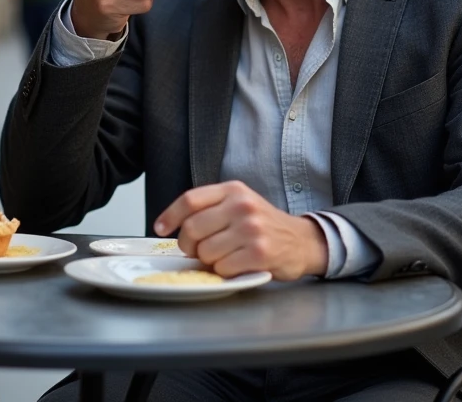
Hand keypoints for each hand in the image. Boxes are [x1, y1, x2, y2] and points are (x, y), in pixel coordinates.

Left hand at [154, 181, 328, 280]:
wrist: (301, 241)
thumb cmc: (264, 225)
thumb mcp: (240, 204)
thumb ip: (211, 208)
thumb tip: (172, 226)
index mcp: (233, 190)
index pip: (190, 200)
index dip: (170, 216)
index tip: (160, 229)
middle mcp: (242, 205)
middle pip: (192, 228)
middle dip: (188, 245)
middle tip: (196, 250)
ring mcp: (251, 229)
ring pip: (205, 251)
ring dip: (208, 261)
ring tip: (223, 256)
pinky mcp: (259, 252)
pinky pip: (222, 267)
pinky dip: (224, 271)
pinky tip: (236, 265)